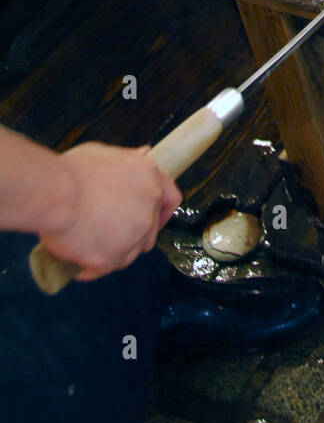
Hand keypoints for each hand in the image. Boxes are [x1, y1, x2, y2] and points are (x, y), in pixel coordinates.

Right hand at [40, 143, 180, 281]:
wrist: (53, 193)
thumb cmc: (71, 172)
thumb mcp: (104, 154)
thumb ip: (128, 161)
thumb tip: (143, 155)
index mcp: (149, 178)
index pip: (171, 199)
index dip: (161, 210)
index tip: (152, 217)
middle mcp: (148, 207)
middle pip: (150, 231)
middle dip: (133, 234)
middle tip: (108, 232)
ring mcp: (132, 235)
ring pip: (129, 253)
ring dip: (113, 251)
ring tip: (88, 244)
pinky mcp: (111, 258)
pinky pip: (104, 269)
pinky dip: (92, 268)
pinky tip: (79, 262)